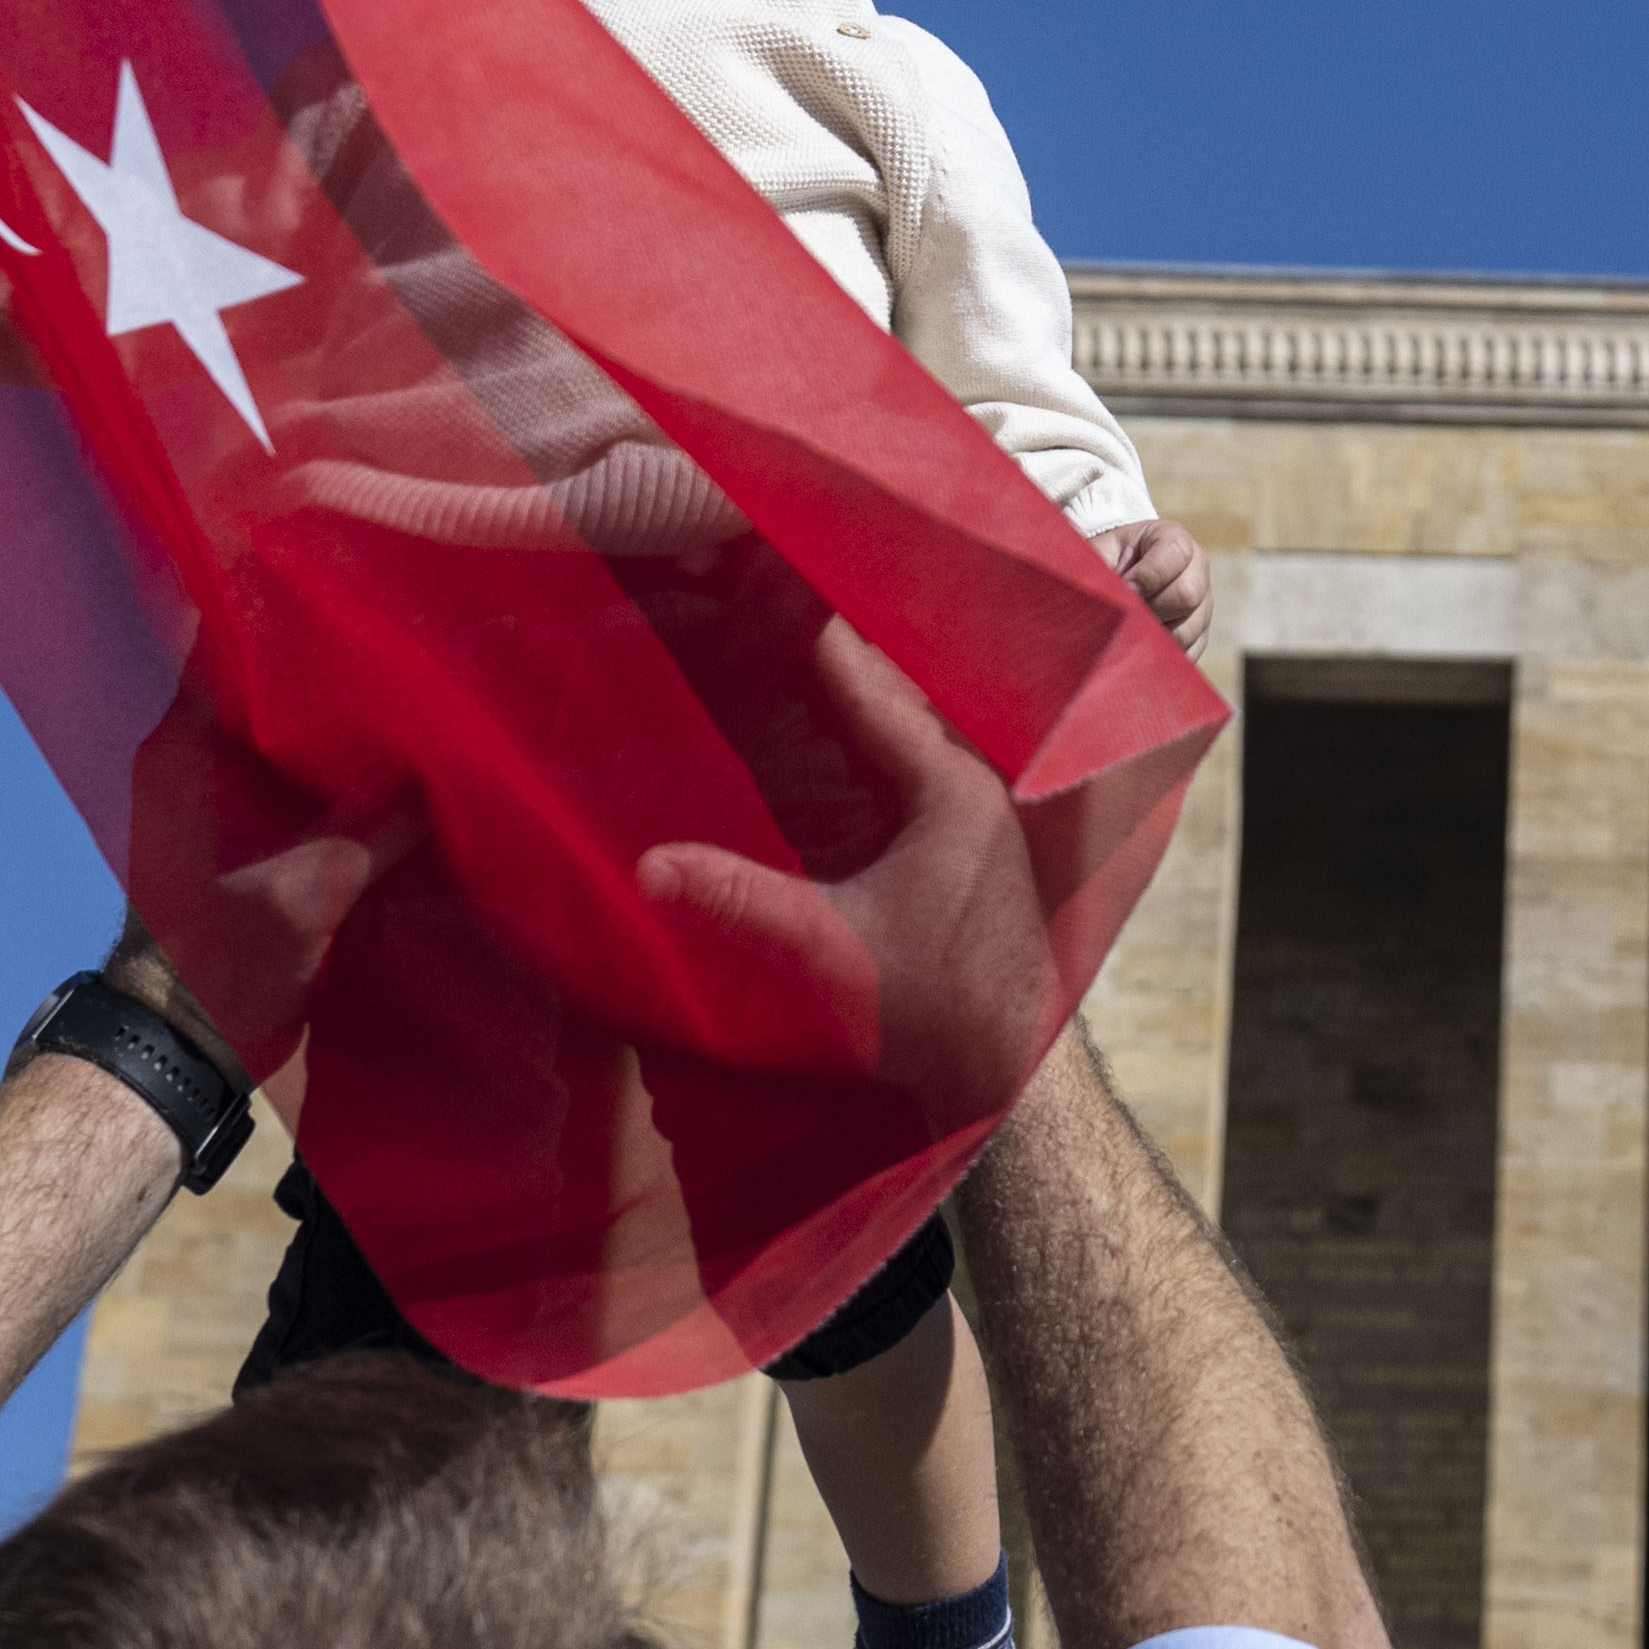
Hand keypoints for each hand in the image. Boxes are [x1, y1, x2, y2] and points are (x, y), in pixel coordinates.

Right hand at [633, 607, 1049, 1115]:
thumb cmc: (930, 1014)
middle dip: (832, 649)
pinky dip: (873, 737)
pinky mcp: (969, 845)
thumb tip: (648, 866)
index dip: (814, 636)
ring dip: (856, 693)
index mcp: (951, 789)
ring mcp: (979, 815)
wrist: (1001, 1075)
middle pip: (895, 692)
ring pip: (910, 725)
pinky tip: (833, 733)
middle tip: (766, 592)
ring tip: (792, 643)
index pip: (870, 688)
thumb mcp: (831, 955)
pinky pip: (915, 762)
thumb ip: (743, 904)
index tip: (766, 574)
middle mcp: (975, 785)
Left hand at [1100, 516, 1214, 657]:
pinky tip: (1138, 647)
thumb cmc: (1105, 561)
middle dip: (1150, 608)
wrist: (1113, 576)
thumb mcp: (1099, 555)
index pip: (1175, 555)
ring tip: (1127, 630)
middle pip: (1188, 594)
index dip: (1147, 576)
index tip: (1124, 589)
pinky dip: (1160, 655)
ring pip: (1187, 630)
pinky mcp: (1199, 635)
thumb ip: (1102, 570)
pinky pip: (1187, 653)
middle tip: (1124, 614)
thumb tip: (1108, 604)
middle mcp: (1197, 569)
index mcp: (1175, 539)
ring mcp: (1203, 604)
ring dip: (1153, 635)